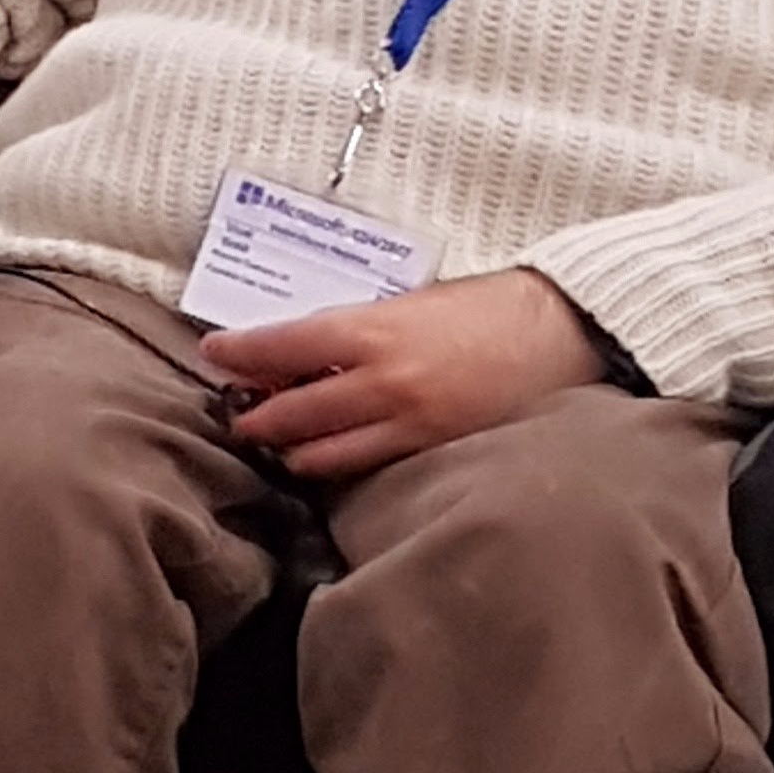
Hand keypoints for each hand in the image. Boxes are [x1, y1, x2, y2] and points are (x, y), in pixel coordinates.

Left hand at [201, 269, 605, 482]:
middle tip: (238, 416)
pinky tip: (330, 459)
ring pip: (324, 456)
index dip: (240, 353)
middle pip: (293, 414)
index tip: (214, 355)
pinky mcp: (434, 456)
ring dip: (293, 450)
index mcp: (372, 332)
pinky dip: (341, 464)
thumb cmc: (485, 307)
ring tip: (278, 444)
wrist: (560, 332)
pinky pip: (370, 469)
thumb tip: (301, 350)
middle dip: (257, 418)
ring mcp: (409, 427)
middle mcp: (383, 384)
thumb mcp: (408, 303)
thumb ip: (355, 330)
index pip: (282, 346)